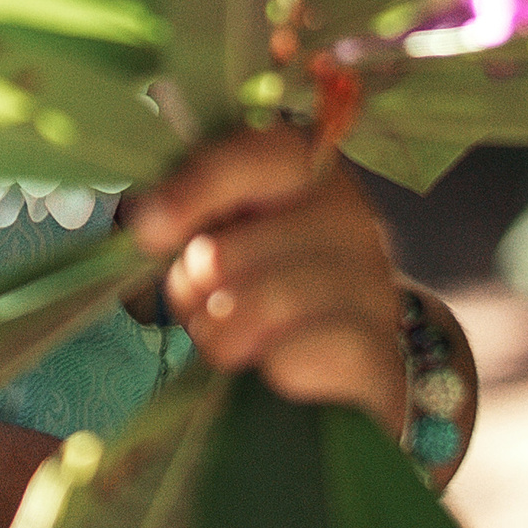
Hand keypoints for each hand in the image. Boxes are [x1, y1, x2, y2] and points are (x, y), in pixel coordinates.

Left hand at [122, 129, 405, 441]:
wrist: (333, 364)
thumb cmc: (254, 286)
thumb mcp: (209, 236)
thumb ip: (176, 216)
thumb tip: (150, 226)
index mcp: (305, 170)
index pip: (253, 159)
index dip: (193, 192)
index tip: (147, 233)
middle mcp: (350, 217)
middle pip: (238, 249)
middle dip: (193, 288)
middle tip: (197, 304)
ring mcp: (373, 284)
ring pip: (269, 304)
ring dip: (223, 335)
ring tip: (226, 337)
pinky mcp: (380, 352)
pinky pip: (303, 357)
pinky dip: (275, 367)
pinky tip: (277, 363)